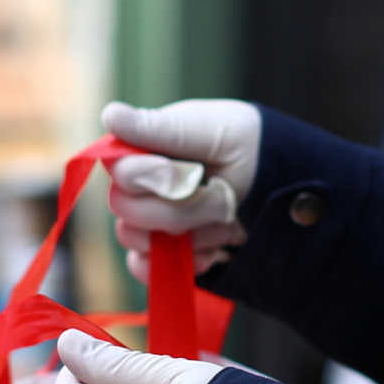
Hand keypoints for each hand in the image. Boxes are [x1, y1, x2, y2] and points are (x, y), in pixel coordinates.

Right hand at [103, 99, 261, 276]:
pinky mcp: (162, 253)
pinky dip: (182, 263)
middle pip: (125, 210)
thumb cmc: (236, 142)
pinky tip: (215, 247)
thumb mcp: (205, 129)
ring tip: (224, 216)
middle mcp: (138, 188)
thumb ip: (157, 128)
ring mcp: (148, 223)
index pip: (120, 172)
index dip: (151, 176)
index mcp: (141, 153)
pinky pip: (145, 269)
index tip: (193, 172)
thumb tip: (110, 115)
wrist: (273, 179)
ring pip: (137, 240)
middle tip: (218, 194)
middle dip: (180, 207)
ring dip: (191, 232)